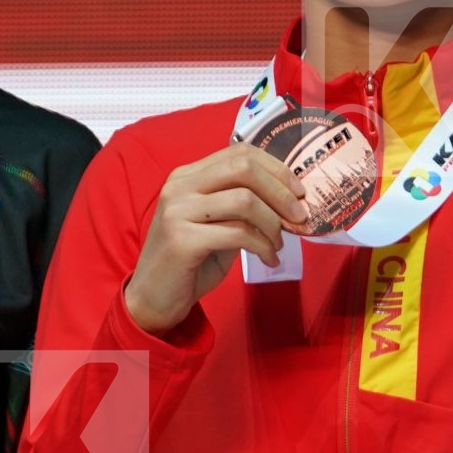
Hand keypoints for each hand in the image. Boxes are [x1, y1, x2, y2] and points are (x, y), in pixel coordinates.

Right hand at [123, 144, 307, 334]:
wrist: (153, 299)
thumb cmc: (189, 262)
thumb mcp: (216, 225)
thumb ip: (241, 207)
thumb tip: (288, 200)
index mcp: (187, 175)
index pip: (239, 153)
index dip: (276, 169)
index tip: (298, 192)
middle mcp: (179, 186)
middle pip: (244, 168)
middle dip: (280, 191)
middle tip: (299, 216)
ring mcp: (178, 210)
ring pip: (245, 200)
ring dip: (273, 224)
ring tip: (278, 244)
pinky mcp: (182, 239)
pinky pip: (238, 234)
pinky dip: (263, 246)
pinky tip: (268, 259)